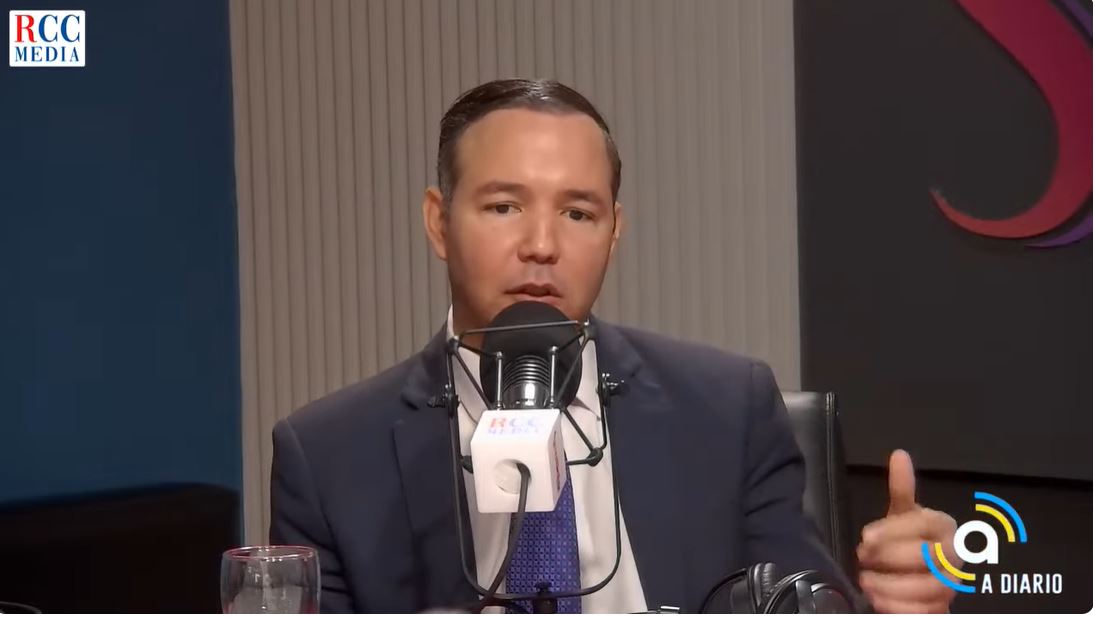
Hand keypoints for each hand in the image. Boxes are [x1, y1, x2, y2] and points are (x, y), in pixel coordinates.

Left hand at [856, 450, 958, 612]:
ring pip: (928, 587)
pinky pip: (926, 610)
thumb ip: (902, 488)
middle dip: (889, 558)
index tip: (865, 537)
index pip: (923, 524)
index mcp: (944, 526)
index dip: (893, 531)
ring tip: (864, 581)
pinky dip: (899, 607)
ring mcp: (952, 583)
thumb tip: (899, 455)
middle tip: (862, 557)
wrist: (922, 574)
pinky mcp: (943, 607)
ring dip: (891, 586)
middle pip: (926, 556)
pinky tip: (877, 600)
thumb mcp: (902, 513)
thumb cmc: (909, 539)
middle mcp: (954, 554)